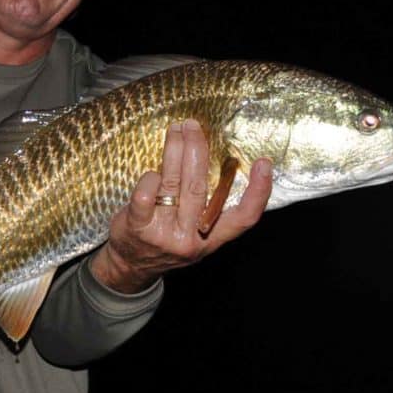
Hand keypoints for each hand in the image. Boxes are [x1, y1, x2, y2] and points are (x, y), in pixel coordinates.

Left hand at [90, 119, 272, 292]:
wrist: (129, 266)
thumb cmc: (164, 238)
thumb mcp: (194, 232)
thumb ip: (206, 205)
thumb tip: (210, 156)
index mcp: (212, 237)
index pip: (243, 218)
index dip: (258, 192)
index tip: (264, 162)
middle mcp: (191, 237)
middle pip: (199, 189)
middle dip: (197, 151)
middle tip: (193, 126)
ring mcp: (164, 235)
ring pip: (173, 186)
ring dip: (174, 152)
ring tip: (175, 130)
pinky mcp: (137, 229)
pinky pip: (144, 197)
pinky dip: (148, 180)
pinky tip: (151, 171)